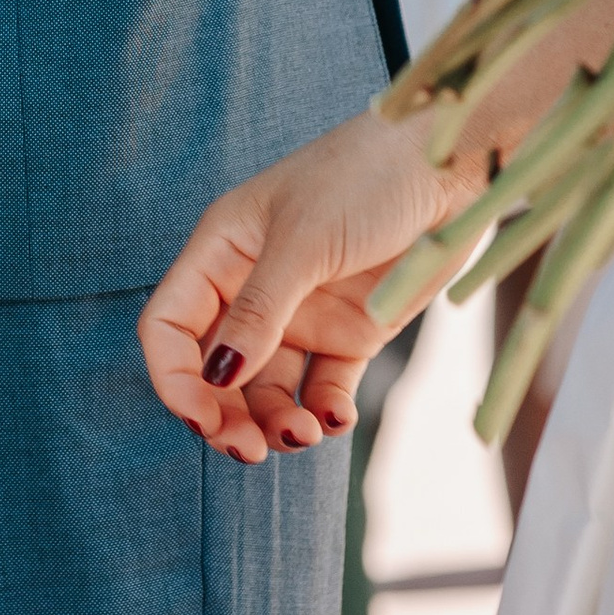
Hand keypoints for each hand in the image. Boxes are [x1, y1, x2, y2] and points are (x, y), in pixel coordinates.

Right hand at [138, 105, 478, 463]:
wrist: (443, 165)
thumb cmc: (363, 177)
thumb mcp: (304, 240)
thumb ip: (259, 310)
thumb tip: (215, 377)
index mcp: (221, 254)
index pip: (170, 327)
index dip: (175, 378)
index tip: (202, 418)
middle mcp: (252, 289)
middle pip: (216, 373)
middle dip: (226, 416)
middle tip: (250, 450)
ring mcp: (301, 315)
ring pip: (268, 390)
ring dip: (277, 422)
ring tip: (306, 434)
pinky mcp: (349, 333)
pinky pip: (323, 389)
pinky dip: (324, 413)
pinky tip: (336, 418)